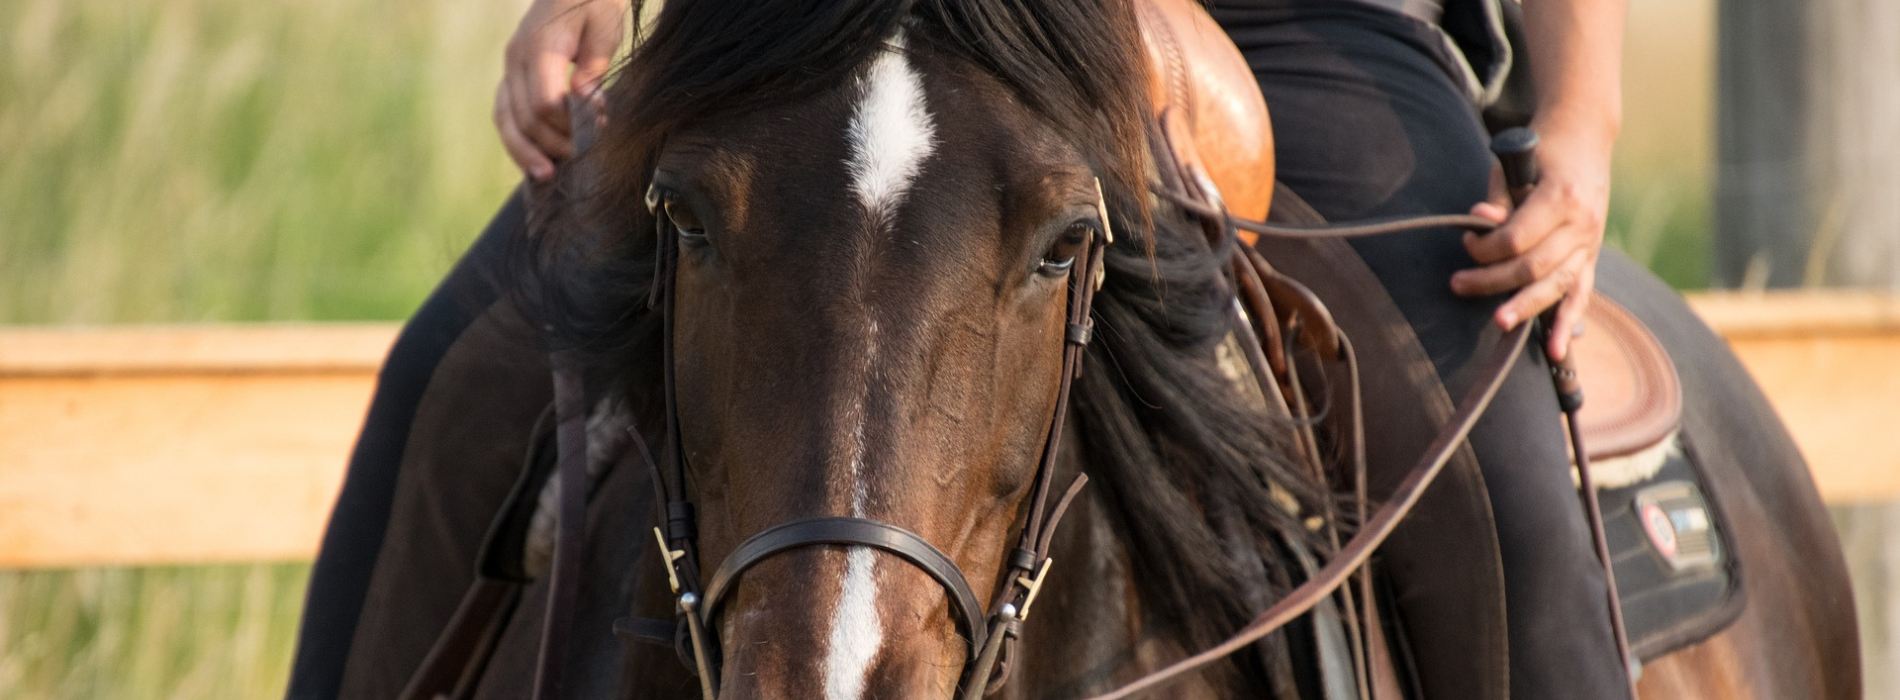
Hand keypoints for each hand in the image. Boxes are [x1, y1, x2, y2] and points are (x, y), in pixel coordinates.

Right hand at [495, 0, 626, 180]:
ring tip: (548, 175)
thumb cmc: (595, 2)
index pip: (545, 102)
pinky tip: (534, 160)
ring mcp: (509, 67)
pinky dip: (517, 139)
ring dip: (525, 151)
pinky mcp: (512, 76)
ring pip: (506, 119)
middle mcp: (516, 58)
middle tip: (584, 155)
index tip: (597, 129)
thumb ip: (594, 66)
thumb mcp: (604, 27)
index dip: (569, 125)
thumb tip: (584, 102)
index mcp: (539, 46)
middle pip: (524, 116)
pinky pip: (505, 114)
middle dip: (554, 143)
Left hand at [1452, 117, 1615, 359]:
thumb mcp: (1514, 163)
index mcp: (1562, 197)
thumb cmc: (1541, 149)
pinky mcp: (1592, 255)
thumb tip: (1479, 221)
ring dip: (1525, 307)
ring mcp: (1591, 241)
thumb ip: (1499, 198)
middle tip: (1457, 285)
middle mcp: (1582, 223)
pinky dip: (1567, 322)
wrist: (1585, 136)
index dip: (1486, 248)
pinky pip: (1582, 293)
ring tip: (1498, 323)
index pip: (1518, 238)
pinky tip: (1554, 349)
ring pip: (1558, 284)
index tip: (1465, 243)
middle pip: (1535, 266)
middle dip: (1493, 281)